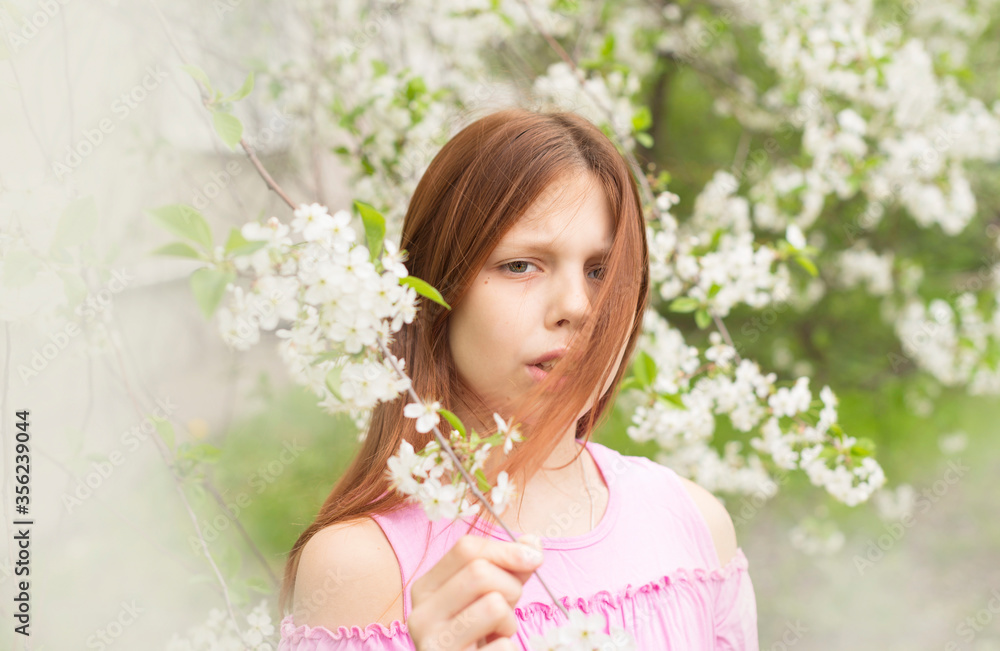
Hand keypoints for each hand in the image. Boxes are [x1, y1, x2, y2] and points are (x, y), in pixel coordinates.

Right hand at [408, 533, 544, 650]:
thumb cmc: (478, 632)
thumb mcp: (490, 594)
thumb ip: (508, 567)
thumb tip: (532, 543)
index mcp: (426, 588)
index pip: (466, 548)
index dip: (506, 549)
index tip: (534, 558)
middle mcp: (421, 614)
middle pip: (480, 573)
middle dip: (510, 586)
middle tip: (508, 608)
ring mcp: (435, 644)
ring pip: (493, 606)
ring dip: (509, 620)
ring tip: (499, 633)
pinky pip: (503, 646)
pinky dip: (509, 648)